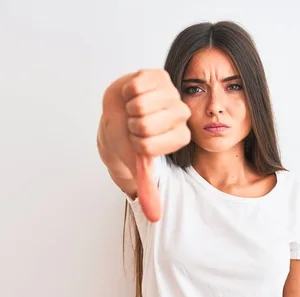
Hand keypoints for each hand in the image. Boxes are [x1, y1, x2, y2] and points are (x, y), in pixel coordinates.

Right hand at [101, 69, 190, 221]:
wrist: (118, 116)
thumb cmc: (130, 141)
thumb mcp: (138, 165)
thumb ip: (148, 188)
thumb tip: (155, 217)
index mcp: (180, 137)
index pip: (150, 145)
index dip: (136, 144)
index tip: (139, 142)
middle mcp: (181, 114)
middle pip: (145, 124)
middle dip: (132, 126)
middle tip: (135, 124)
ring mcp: (172, 93)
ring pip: (141, 103)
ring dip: (130, 108)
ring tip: (134, 109)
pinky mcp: (160, 76)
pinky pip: (137, 84)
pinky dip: (128, 91)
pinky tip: (133, 94)